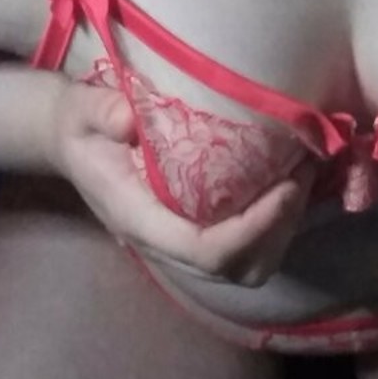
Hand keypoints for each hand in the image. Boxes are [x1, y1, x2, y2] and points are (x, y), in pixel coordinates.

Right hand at [45, 79, 314, 286]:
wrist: (73, 140)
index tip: (286, 187)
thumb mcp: (80, 110)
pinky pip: (249, 246)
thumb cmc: (81, 125)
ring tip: (304, 172)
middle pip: (236, 268)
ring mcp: (183, 239)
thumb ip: (100, 112)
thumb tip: (128, 117)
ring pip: (249, 265)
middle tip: (303, 172)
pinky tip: (290, 177)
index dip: (253, 229)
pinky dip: (278, 221)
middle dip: (279, 229)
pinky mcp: (199, 228)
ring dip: (285, 227)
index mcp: (138, 218)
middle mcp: (164, 240)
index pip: (205, 250)